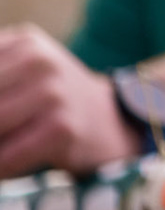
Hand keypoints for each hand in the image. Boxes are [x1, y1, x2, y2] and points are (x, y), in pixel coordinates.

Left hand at [0, 25, 139, 174]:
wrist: (109, 122)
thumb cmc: (47, 104)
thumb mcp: (18, 74)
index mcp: (21, 42)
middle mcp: (39, 60)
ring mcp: (54, 92)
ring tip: (4, 145)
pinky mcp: (63, 127)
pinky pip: (6, 157)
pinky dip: (0, 168)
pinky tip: (4, 167)